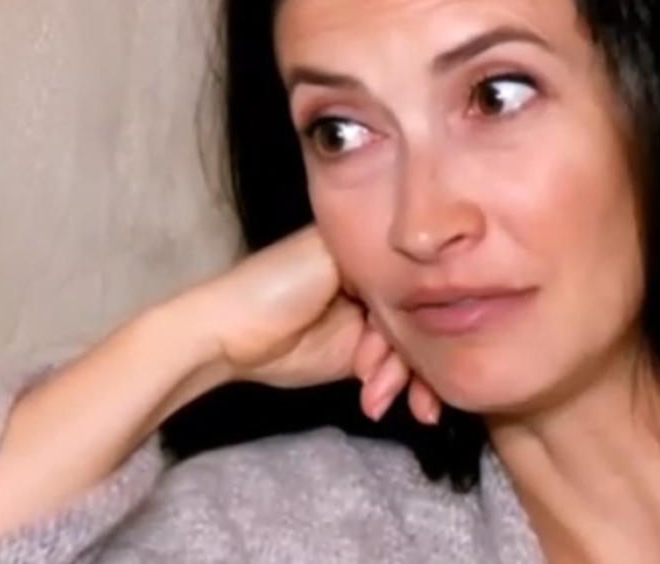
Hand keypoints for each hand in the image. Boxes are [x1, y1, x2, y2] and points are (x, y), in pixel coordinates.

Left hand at [199, 226, 440, 423]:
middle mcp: (375, 286)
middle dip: (418, 357)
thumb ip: (378, 262)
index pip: (418, 280)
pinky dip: (389, 389)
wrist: (227, 336)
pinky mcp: (356, 358)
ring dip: (400, 380)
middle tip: (415, 391)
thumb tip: (426, 270)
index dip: (429, 311)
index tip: (432, 338)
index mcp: (368, 253)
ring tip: (377, 401)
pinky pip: (388, 372)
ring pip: (407, 349)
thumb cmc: (273, 286)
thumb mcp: (327, 257)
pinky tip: (377, 406)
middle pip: (419, 318)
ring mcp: (367, 324)